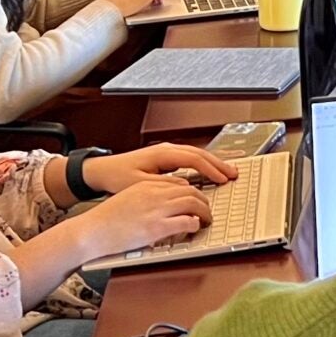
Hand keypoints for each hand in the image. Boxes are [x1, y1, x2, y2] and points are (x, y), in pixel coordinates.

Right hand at [77, 176, 214, 258]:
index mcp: (147, 185)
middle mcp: (154, 194)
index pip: (179, 183)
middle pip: (191, 190)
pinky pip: (187, 221)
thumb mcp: (128, 199)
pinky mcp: (156, 227)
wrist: (90, 231)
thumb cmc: (105, 220)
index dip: (193, 191)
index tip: (198, 199)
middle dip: (203, 201)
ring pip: (193, 203)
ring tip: (206, 220)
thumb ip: (147, 197)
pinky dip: (195, 224)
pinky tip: (194, 228)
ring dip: (204, 212)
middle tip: (207, 210)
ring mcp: (156, 210)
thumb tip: (164, 204)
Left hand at [86, 143, 237, 195]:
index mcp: (162, 153)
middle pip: (199, 153)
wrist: (101, 170)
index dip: (210, 169)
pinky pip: (190, 158)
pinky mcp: (164, 157)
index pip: (194, 159)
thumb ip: (163, 185)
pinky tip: (210, 171)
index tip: (223, 179)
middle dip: (218, 163)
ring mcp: (166, 151)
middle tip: (234, 173)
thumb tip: (186, 187)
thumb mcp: (139, 185)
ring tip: (227, 172)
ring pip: (196, 154)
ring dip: (213, 163)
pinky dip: (203, 164)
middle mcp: (166, 149)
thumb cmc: (117, 177)